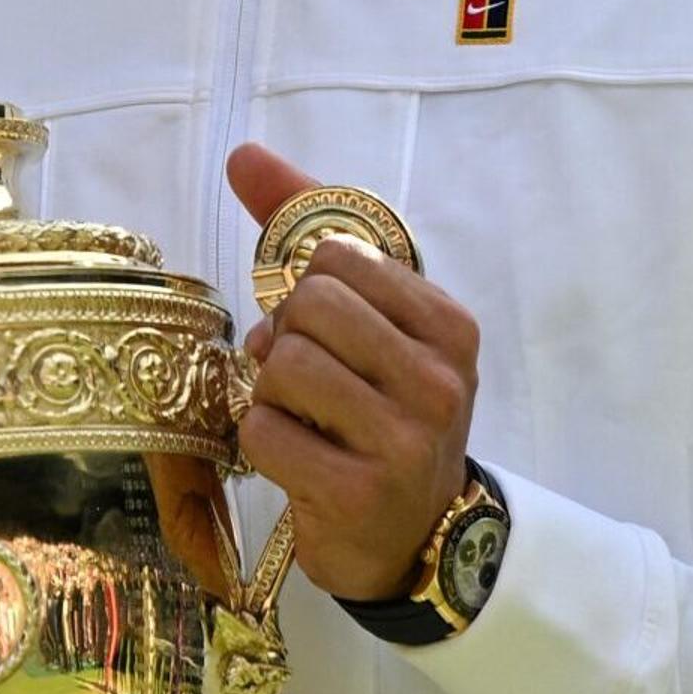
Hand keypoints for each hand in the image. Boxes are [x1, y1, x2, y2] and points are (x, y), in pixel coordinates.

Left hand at [227, 144, 480, 601]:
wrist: (415, 538)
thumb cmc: (384, 414)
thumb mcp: (373, 324)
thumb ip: (309, 232)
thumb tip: (243, 155)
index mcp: (450, 326)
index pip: (337, 257)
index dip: (307, 292)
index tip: (328, 335)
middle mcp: (439, 380)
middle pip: (308, 306)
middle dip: (286, 341)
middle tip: (306, 384)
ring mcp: (404, 442)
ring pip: (282, 365)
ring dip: (271, 394)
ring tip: (304, 421)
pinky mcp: (358, 494)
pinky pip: (262, 430)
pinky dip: (260, 441)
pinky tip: (296, 459)